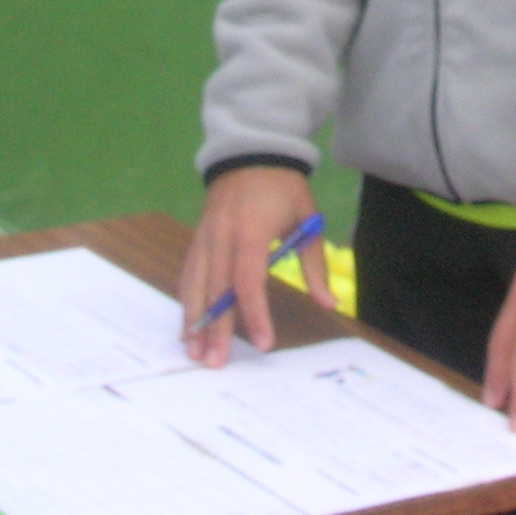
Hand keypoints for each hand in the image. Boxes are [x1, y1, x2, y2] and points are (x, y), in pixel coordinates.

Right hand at [178, 166, 331, 366]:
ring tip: (193, 352)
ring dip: (193, 319)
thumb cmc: (283, 188)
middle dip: (215, 329)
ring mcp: (205, 237)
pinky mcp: (198, 238)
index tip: (263, 343)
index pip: (249, 282)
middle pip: (215, 290)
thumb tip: (329, 303)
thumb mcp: (307, 220)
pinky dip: (187, 300)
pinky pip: (189, 273)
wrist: (252, 152)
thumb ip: (314, 265)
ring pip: (194, 284)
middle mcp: (221, 238)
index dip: (255, 315)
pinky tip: (188, 324)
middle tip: (215, 363)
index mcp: (250, 233)